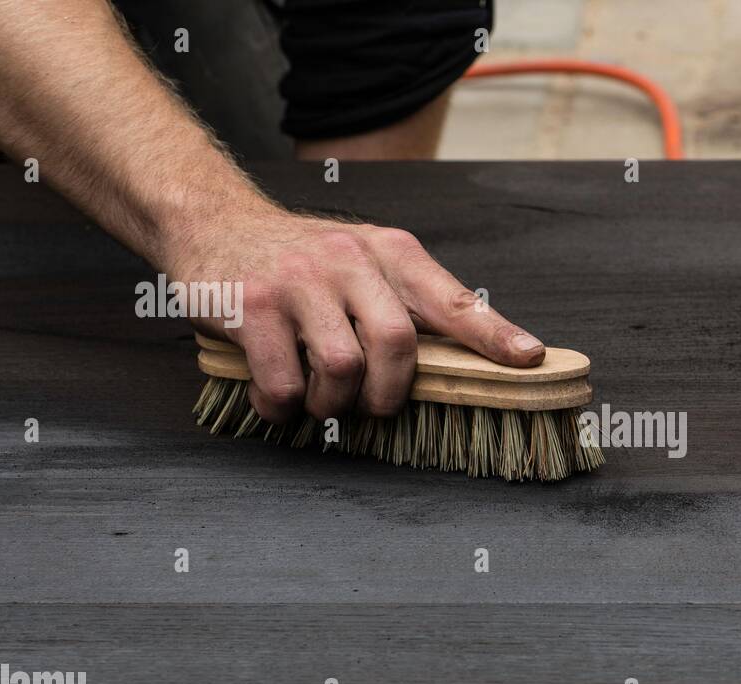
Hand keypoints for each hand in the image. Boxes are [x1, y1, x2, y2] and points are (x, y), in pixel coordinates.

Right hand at [169, 205, 543, 423]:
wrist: (212, 220)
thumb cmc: (300, 259)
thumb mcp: (365, 261)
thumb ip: (409, 303)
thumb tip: (469, 362)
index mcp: (389, 251)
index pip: (452, 298)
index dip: (493, 334)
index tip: (528, 360)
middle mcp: (348, 259)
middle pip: (397, 344)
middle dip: (389, 393)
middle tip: (373, 405)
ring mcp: (298, 281)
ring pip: (342, 368)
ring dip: (333, 404)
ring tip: (319, 398)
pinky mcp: (252, 305)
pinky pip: (284, 381)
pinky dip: (284, 405)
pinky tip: (278, 395)